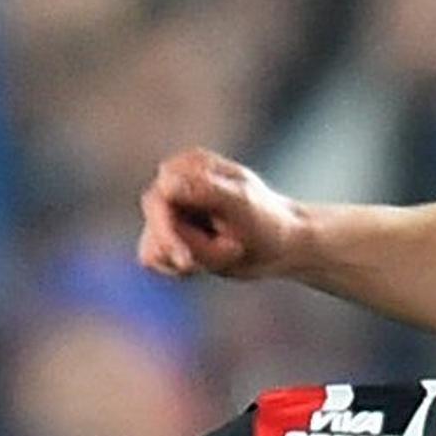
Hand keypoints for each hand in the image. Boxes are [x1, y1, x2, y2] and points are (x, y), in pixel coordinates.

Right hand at [136, 147, 308, 280]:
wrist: (282, 246)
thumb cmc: (267, 221)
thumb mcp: (242, 204)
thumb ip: (205, 190)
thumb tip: (165, 182)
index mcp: (190, 165)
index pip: (158, 198)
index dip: (168, 231)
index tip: (188, 261)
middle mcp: (173, 183)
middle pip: (154, 227)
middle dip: (191, 250)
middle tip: (232, 252)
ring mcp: (169, 210)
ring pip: (153, 249)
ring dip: (194, 259)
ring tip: (230, 252)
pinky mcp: (169, 234)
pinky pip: (155, 260)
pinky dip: (182, 270)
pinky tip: (214, 260)